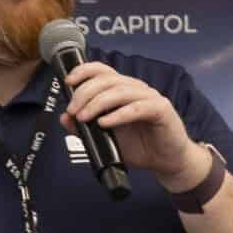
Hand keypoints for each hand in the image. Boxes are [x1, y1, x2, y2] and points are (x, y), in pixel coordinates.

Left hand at [62, 61, 207, 185]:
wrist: (166, 162)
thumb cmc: (140, 147)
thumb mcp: (106, 139)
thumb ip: (85, 128)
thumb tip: (65, 118)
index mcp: (122, 90)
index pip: (102, 70)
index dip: (83, 71)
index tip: (68, 82)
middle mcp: (135, 89)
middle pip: (107, 80)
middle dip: (85, 93)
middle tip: (74, 110)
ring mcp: (149, 98)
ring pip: (120, 91)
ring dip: (98, 103)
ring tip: (84, 117)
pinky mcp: (161, 110)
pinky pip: (137, 108)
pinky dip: (118, 115)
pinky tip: (105, 123)